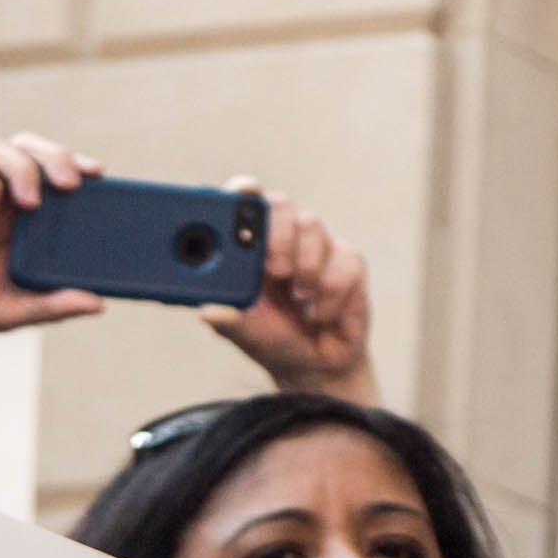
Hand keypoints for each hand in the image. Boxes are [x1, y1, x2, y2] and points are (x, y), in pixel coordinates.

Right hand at [0, 135, 106, 352]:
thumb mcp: (9, 313)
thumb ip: (51, 307)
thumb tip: (98, 304)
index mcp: (22, 225)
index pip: (57, 179)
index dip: (79, 168)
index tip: (101, 176)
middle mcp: (0, 204)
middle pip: (34, 153)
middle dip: (58, 156)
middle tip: (72, 183)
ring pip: (2, 149)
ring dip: (24, 167)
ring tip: (32, 202)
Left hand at [203, 182, 376, 402]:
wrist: (317, 365)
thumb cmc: (274, 340)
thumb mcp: (244, 334)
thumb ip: (229, 320)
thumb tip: (208, 311)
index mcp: (249, 249)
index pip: (243, 205)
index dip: (242, 193)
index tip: (241, 195)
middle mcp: (283, 240)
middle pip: (282, 203)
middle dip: (278, 232)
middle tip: (275, 269)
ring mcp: (317, 248)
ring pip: (314, 225)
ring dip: (306, 267)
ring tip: (299, 299)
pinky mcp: (348, 262)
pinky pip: (345, 259)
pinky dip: (331, 293)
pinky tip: (320, 313)